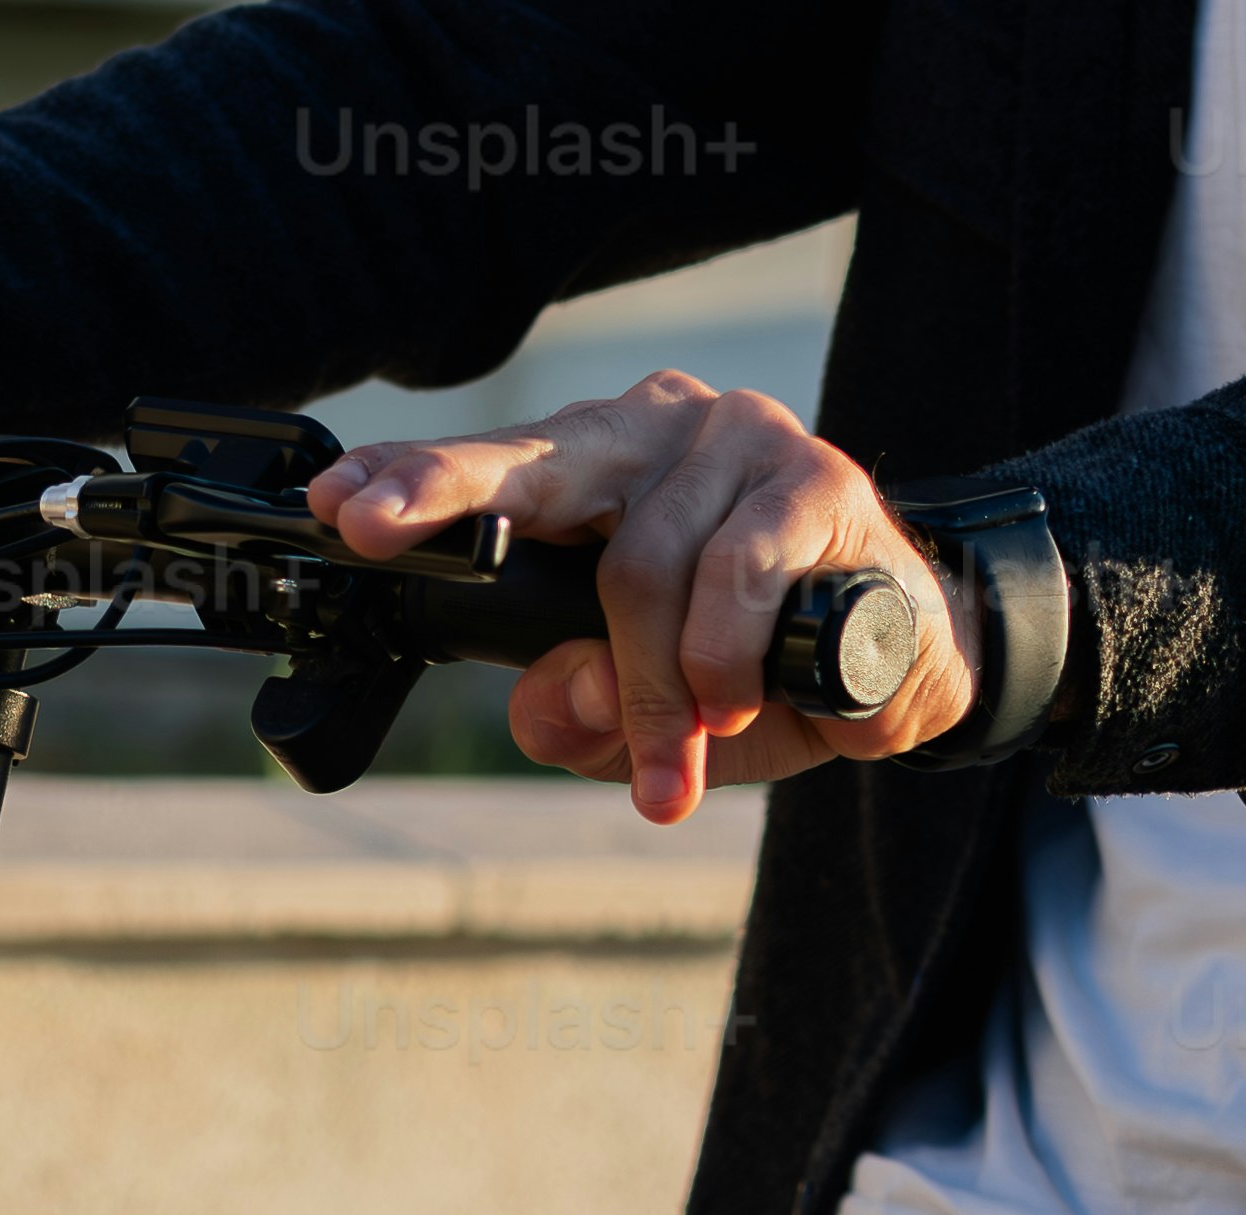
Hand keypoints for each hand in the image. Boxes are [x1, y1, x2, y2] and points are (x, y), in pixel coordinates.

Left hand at [322, 372, 976, 823]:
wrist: (908, 664)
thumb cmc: (761, 673)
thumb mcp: (648, 720)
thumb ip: (581, 713)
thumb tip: (559, 698)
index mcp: (607, 467)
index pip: (496, 468)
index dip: (415, 486)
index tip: (337, 509)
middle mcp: (663, 430)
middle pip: (537, 462)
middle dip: (446, 497)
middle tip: (373, 529)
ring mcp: (743, 441)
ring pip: (639, 567)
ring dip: (657, 691)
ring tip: (689, 753)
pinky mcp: (818, 479)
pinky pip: (733, 577)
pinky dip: (726, 663)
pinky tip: (743, 703)